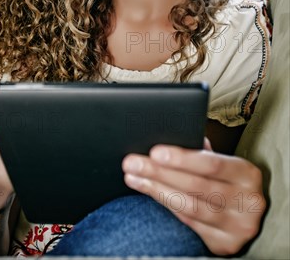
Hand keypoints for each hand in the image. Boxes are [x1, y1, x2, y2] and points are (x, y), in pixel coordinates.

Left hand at [122, 138, 264, 255]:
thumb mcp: (227, 164)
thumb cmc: (231, 181)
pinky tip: (150, 192)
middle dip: (159, 173)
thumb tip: (171, 136)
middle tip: (131, 163)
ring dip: (156, 190)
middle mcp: (247, 202)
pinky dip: (167, 206)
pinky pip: (189, 223)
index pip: (211, 164)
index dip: (182, 158)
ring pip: (189, 207)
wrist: (251, 216)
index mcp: (247, 175)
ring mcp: (237, 227)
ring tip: (133, 178)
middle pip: (195, 186)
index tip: (154, 152)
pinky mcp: (225, 245)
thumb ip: (204, 152)